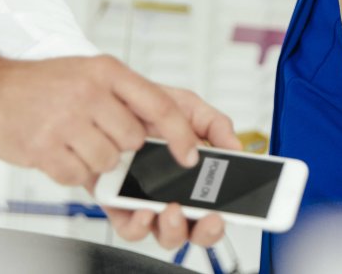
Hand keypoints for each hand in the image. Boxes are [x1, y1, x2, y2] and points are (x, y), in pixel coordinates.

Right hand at [0, 52, 209, 185]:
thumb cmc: (44, 83)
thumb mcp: (91, 72)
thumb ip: (127, 96)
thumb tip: (165, 130)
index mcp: (108, 72)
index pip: (160, 106)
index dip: (180, 135)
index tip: (189, 155)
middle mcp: (88, 93)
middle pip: (133, 140)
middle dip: (123, 148)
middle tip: (100, 136)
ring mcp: (64, 121)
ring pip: (107, 161)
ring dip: (96, 161)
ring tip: (76, 142)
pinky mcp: (43, 148)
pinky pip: (77, 175)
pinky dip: (72, 171)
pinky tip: (60, 152)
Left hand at [99, 85, 240, 248]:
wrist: (106, 107)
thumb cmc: (148, 109)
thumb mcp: (188, 107)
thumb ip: (215, 124)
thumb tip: (235, 146)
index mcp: (196, 175)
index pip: (217, 206)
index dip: (224, 216)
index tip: (224, 211)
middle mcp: (175, 195)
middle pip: (196, 228)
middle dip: (205, 230)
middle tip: (208, 217)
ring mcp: (148, 204)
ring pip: (167, 233)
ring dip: (174, 228)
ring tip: (173, 209)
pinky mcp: (119, 207)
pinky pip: (131, 229)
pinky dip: (139, 225)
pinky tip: (144, 211)